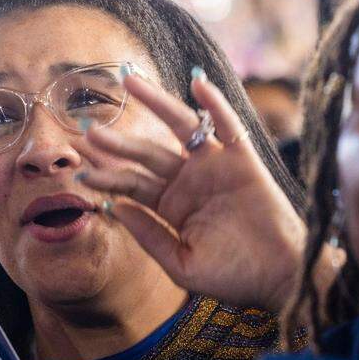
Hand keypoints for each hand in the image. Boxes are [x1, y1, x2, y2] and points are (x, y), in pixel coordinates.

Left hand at [77, 72, 323, 313]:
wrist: (279, 278)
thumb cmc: (232, 277)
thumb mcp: (181, 265)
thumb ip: (150, 236)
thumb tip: (115, 208)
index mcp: (170, 207)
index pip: (131, 184)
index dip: (105, 175)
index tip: (78, 167)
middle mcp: (188, 181)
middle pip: (146, 154)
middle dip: (117, 142)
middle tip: (87, 130)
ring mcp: (214, 167)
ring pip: (179, 128)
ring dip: (155, 103)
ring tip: (128, 81)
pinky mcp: (242, 159)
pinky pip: (227, 125)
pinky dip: (214, 103)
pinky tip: (196, 84)